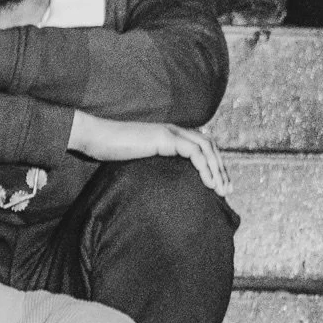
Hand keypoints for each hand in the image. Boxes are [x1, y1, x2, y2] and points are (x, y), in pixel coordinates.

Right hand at [67, 112, 232, 198]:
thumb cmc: (108, 151)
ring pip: (206, 147)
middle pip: (209, 146)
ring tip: (221, 190)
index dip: (213, 165)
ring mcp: (170, 132)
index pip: (201, 147)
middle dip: (221, 168)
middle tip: (227, 191)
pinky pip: (194, 152)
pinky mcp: (165, 138)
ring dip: (217, 169)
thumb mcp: (135, 162)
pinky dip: (205, 167)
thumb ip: (151, 168)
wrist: (94, 137)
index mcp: (169, 135)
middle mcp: (174, 130)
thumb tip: (156, 187)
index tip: (218, 186)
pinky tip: (208, 183)